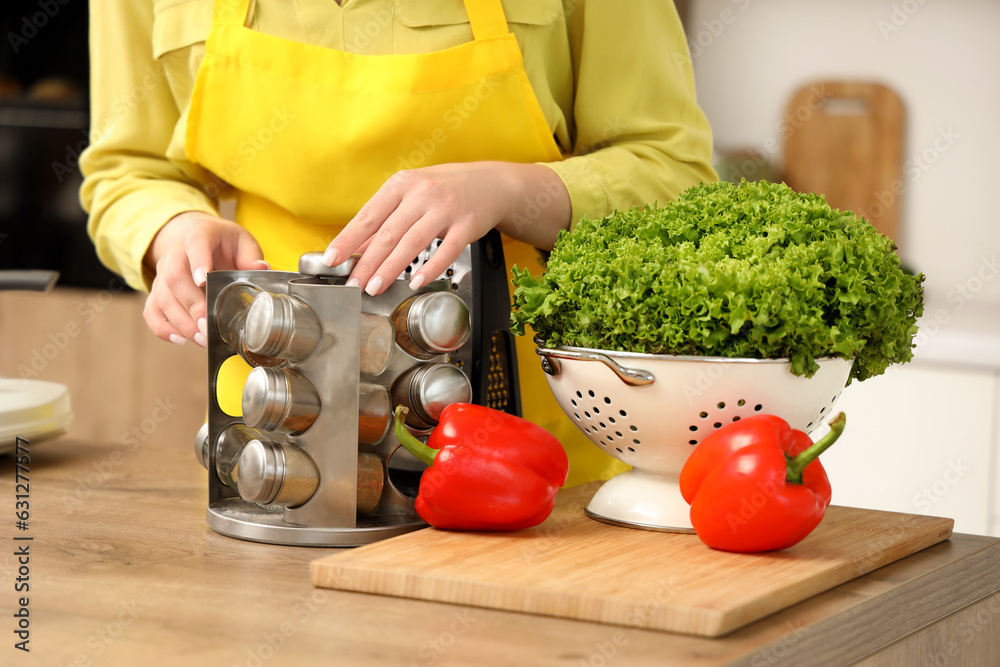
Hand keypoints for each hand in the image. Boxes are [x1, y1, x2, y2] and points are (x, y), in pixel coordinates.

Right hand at [143, 211, 267, 346]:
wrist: (188, 236)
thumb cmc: (220, 241)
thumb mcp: (241, 240)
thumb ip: (250, 255)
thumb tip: (260, 269)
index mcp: (198, 234)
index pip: (195, 244)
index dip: (197, 261)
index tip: (203, 280)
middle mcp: (175, 254)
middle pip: (174, 278)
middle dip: (191, 304)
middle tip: (208, 325)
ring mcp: (162, 273)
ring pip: (162, 298)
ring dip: (181, 322)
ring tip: (201, 338)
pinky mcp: (157, 291)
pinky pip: (151, 311)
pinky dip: (163, 328)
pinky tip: (181, 339)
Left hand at [322, 162, 570, 294]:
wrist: (491, 183)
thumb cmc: (446, 189)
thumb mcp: (411, 194)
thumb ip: (385, 218)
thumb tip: (355, 246)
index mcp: (402, 185)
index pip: (368, 216)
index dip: (348, 239)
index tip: (332, 259)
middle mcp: (422, 194)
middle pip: (388, 234)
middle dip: (367, 262)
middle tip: (353, 283)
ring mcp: (446, 209)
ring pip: (412, 243)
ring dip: (391, 268)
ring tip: (375, 286)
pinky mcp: (467, 224)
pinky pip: (446, 250)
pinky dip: (429, 268)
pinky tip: (416, 282)